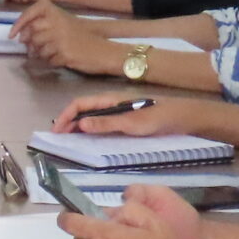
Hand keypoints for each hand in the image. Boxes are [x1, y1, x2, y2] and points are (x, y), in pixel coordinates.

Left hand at [13, 1, 121, 74]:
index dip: (20, 22)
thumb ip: (45, 25)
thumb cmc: (85, 39)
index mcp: (59, 13)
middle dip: (29, 43)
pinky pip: (49, 60)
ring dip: (41, 54)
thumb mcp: (65, 24)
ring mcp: (61, 38)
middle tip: (33, 49)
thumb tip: (22, 35)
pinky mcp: (65, 53)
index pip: (35, 9)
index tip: (13, 34)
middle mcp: (59, 23)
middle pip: (32, 32)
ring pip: (38, 48)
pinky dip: (52, 62)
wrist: (105, 52)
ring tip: (53, 54)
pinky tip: (62, 59)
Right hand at [54, 92, 186, 136]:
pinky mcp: (125, 119)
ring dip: (77, 125)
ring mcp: (118, 110)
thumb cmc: (158, 118)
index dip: (66, 115)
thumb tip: (80, 124)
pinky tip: (89, 137)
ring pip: (91, 115)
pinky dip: (89, 128)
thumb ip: (106, 124)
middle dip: (68, 120)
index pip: (80, 103)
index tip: (56, 131)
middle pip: (83, 109)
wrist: (182, 118)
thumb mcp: (132, 123)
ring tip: (68, 138)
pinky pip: (101, 121)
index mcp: (110, 100)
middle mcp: (111, 103)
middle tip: (58, 138)